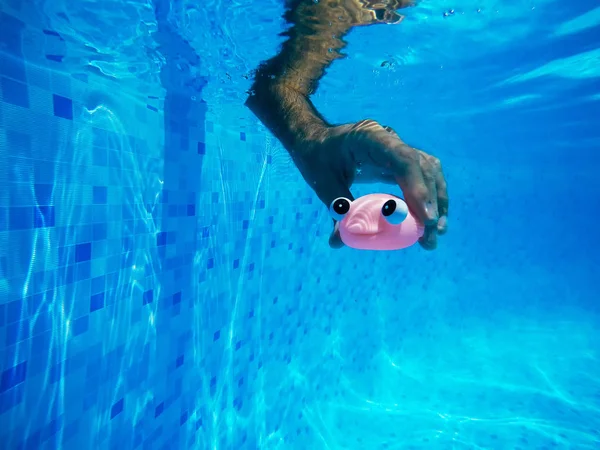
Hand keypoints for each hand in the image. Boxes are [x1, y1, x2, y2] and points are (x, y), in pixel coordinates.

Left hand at [295, 119, 448, 249]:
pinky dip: (428, 197)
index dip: (418, 189)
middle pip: (422, 168)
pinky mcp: (400, 158)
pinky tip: (427, 221)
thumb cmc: (317, 157)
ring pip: (429, 171)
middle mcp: (390, 138)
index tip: (426, 219)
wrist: (316, 139)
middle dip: (430, 204)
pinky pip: (422, 175)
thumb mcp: (322, 182)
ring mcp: (398, 147)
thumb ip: (336, 208)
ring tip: (434, 234)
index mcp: (370, 137)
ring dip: (436, 202)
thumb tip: (338, 242)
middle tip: (429, 238)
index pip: (403, 160)